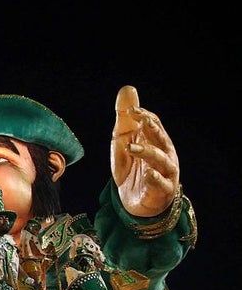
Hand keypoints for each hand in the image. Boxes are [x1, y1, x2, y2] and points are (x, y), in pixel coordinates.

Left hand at [111, 86, 179, 217]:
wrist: (137, 200)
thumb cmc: (134, 166)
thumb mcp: (125, 140)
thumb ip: (125, 118)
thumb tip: (128, 88)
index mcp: (156, 140)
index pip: (154, 123)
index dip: (144, 115)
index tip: (131, 110)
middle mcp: (165, 154)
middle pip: (161, 139)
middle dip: (153, 129)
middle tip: (142, 121)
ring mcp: (165, 173)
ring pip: (161, 160)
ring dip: (148, 152)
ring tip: (132, 147)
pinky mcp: (161, 191)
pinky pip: (160, 184)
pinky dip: (155, 179)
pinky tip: (148, 173)